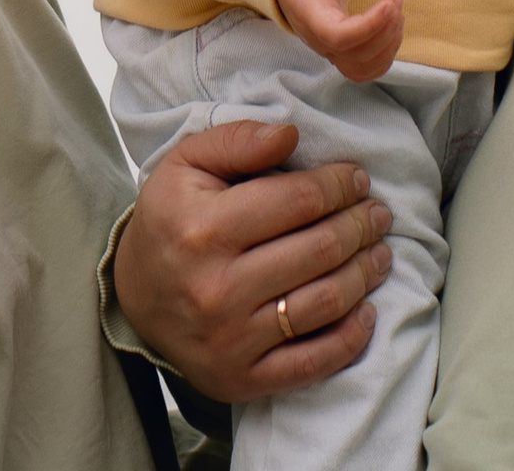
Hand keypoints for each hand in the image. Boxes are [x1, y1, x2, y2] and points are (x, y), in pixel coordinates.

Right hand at [112, 115, 394, 405]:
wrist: (134, 298)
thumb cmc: (170, 220)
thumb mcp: (185, 164)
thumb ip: (237, 141)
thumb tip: (290, 134)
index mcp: (205, 227)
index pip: (296, 201)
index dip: (337, 186)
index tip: (357, 178)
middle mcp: (218, 286)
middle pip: (318, 251)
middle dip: (359, 226)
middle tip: (378, 213)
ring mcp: (233, 338)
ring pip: (324, 303)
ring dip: (364, 274)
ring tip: (379, 253)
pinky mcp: (243, 378)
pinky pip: (314, 361)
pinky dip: (351, 337)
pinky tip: (368, 311)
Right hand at [274, 0, 403, 83]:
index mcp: (307, 11)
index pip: (337, 37)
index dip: (368, 26)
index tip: (388, 2)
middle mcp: (316, 37)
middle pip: (355, 56)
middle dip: (385, 29)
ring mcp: (329, 48)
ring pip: (363, 67)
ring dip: (389, 44)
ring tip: (395, 10)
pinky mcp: (342, 51)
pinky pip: (367, 68)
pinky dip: (387, 53)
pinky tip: (392, 23)